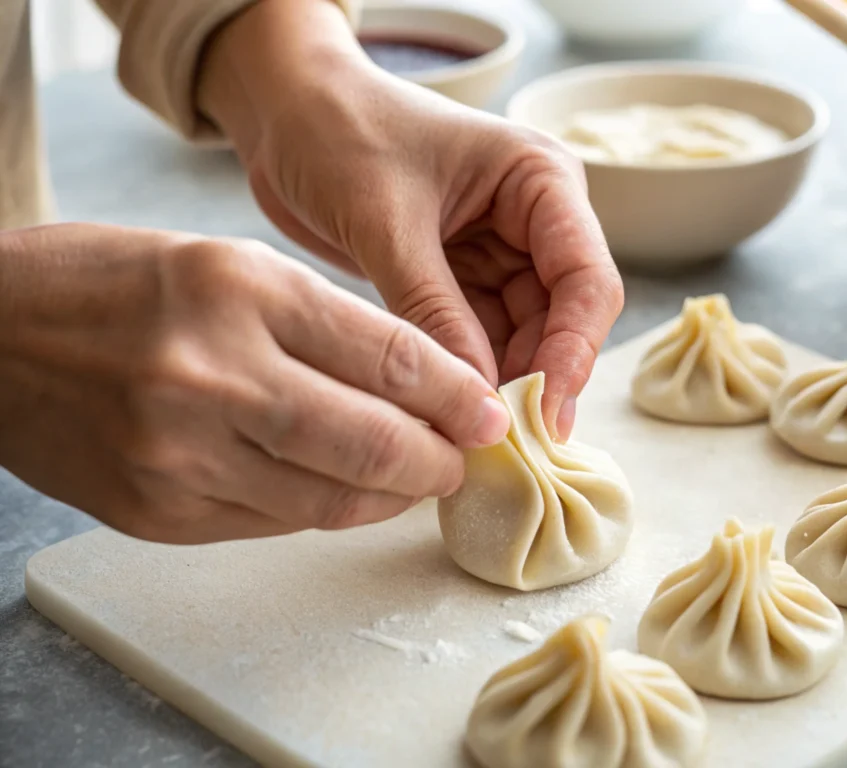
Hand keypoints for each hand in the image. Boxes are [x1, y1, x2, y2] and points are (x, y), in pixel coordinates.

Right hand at [0, 224, 508, 543]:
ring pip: (332, 500)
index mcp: (240, 292)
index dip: (456, 395)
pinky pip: (276, 522)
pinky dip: (326, 509)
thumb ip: (326, 325)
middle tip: (461, 457)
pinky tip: (346, 493)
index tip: (487, 414)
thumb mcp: (230, 264)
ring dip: (391, 496)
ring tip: (416, 479)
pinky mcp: (159, 514)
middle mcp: (213, 377)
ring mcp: (181, 456)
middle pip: (374, 443)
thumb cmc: (116, 284)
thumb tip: (418, 390)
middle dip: (439, 460)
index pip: (390, 358)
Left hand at [197, 0, 623, 439]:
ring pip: (522, 337)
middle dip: (535, 377)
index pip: (586, 279)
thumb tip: (476, 401)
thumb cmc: (338, 132)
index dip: (574, 353)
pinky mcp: (462, 280)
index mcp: (540, 181)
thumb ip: (434, 310)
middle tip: (500, 439)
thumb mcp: (386, 223)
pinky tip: (447, 409)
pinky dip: (467, 374)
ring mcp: (500, 253)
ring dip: (500, 384)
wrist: (284, 114)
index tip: (544, 416)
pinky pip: (480, 338)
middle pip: (562, 317)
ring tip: (470, 434)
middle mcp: (534, 220)